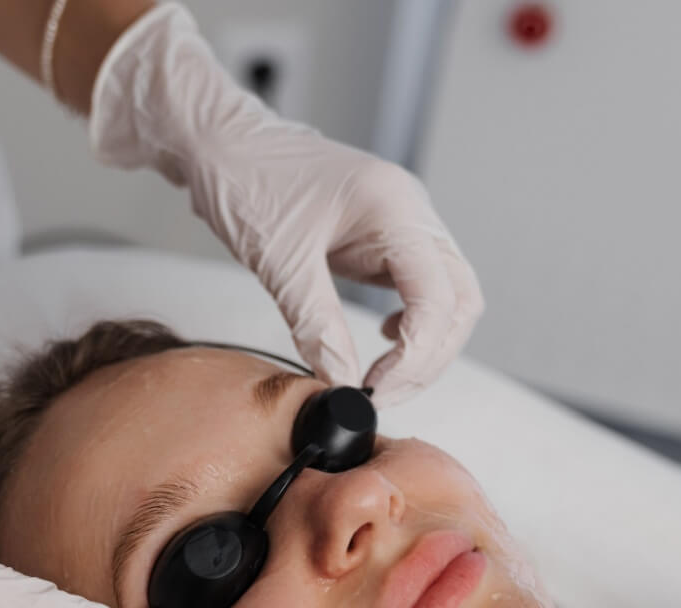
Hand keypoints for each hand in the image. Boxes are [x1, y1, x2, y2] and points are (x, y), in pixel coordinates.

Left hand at [87, 2, 482, 405]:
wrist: (222, 142)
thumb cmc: (246, 177)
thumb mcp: (280, 261)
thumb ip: (316, 326)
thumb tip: (341, 381)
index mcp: (395, 207)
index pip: (439, 298)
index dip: (415, 355)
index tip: (376, 389)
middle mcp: (412, 211)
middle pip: (459, 302)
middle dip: (428, 357)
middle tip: (382, 392)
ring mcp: (405, 222)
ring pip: (448, 298)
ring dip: (423, 345)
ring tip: (381, 377)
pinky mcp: (388, 237)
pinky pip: (422, 288)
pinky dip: (412, 324)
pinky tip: (381, 338)